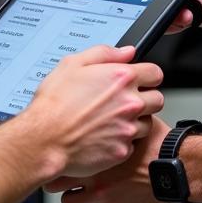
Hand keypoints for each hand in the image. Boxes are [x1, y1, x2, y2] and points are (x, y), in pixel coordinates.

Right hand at [22, 45, 163, 178]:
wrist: (43, 140)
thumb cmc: (54, 104)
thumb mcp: (72, 64)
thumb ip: (104, 53)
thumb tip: (126, 52)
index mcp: (121, 78)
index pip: (156, 73)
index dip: (147, 77)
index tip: (139, 81)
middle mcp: (130, 103)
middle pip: (157, 99)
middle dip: (145, 99)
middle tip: (125, 102)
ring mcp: (128, 129)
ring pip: (147, 124)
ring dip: (135, 122)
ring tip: (112, 121)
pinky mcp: (122, 150)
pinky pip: (132, 144)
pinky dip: (121, 141)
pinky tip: (104, 136)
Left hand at [44, 115, 176, 202]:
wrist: (181, 170)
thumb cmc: (160, 147)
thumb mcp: (133, 125)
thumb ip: (115, 123)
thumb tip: (107, 110)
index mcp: (96, 162)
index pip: (60, 173)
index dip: (59, 171)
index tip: (60, 169)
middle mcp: (98, 187)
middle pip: (67, 198)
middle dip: (69, 192)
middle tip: (73, 186)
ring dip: (92, 201)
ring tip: (103, 191)